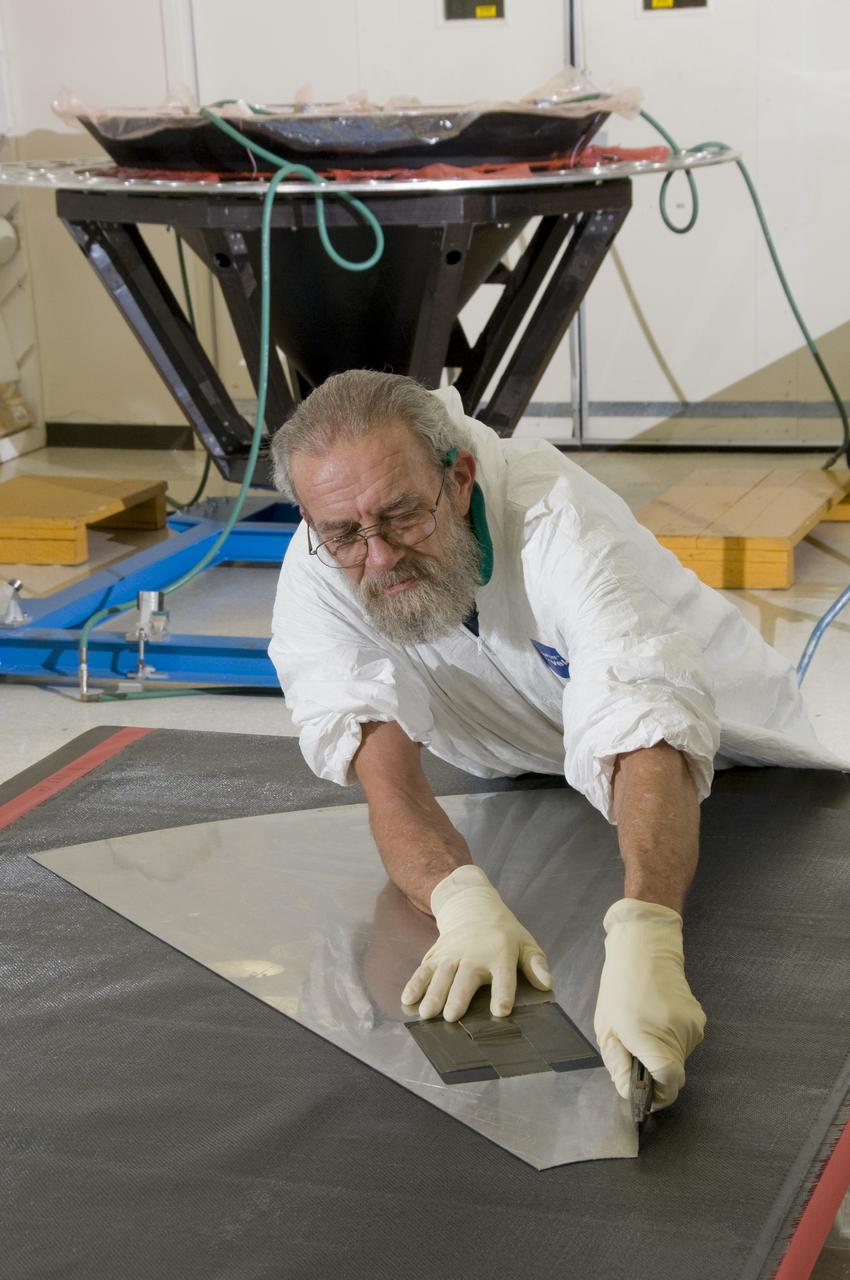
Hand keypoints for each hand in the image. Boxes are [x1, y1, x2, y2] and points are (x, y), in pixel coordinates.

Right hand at [401, 865, 551, 1020]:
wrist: (474, 906)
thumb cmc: (504, 934)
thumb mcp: (525, 943)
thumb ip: (536, 964)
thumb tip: (547, 983)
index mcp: (500, 953)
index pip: (504, 976)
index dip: (503, 993)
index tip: (501, 1011)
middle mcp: (474, 953)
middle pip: (465, 977)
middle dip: (458, 996)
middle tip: (452, 1017)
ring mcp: (452, 954)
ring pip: (441, 975)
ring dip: (433, 994)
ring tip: (427, 1014)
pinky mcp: (436, 955)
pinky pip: (424, 970)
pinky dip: (414, 984)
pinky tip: (407, 999)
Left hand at [593, 898, 705, 1109]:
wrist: (645, 949)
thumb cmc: (619, 987)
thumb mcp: (606, 1029)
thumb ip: (617, 1064)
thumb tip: (630, 1092)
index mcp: (651, 1037)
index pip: (669, 1084)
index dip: (656, 1096)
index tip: (643, 1093)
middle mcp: (678, 1034)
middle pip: (673, 1074)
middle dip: (654, 1073)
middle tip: (633, 1052)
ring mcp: (693, 1026)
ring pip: (679, 1059)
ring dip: (662, 1054)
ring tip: (643, 1029)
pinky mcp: (700, 1019)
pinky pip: (684, 1043)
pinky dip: (670, 1040)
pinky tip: (656, 1019)